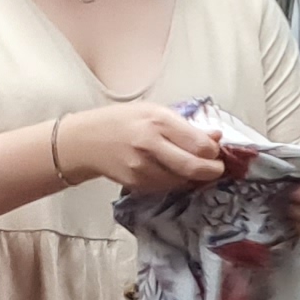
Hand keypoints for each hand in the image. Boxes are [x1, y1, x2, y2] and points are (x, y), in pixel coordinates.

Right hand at [53, 100, 229, 193]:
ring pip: (182, 181)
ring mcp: (141, 167)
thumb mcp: (153, 112)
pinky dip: (175, 182)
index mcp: (157, 121)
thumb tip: (216, 137)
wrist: (83, 141)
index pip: (199, 144)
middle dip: (212, 171)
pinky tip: (171, 172)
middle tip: (216, 169)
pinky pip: (165, 186)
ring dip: (193, 178)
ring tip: (191, 168)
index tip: (215, 151)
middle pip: (194, 167)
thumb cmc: (120, 121)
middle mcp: (149, 144)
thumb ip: (185, 125)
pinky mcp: (135, 183)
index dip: (214, 152)